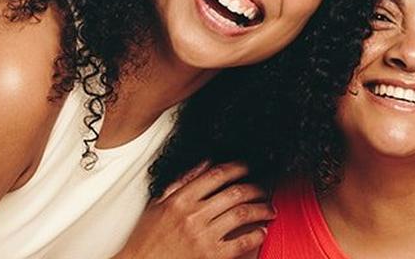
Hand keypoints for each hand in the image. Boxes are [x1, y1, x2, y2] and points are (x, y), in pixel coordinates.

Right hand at [116, 162, 274, 258]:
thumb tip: (203, 165)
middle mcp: (194, 215)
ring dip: (262, 209)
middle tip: (262, 190)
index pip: (216, 175)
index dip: (236, 168)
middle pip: (235, 193)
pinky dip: (257, 234)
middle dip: (255, 189)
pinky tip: (261, 231)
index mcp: (180, 200)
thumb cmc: (146, 240)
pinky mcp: (212, 255)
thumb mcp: (157, 205)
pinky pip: (242, 242)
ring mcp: (204, 236)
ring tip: (268, 209)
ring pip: (243, 214)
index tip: (246, 168)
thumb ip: (181, 182)